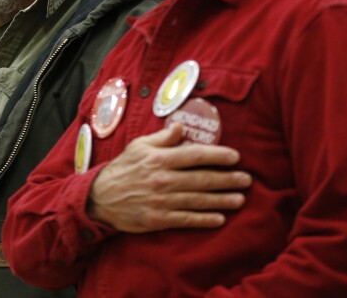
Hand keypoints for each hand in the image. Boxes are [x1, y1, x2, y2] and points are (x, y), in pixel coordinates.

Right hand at [88, 124, 251, 231]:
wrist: (99, 197)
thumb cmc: (122, 169)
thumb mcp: (138, 146)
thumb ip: (161, 138)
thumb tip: (181, 127)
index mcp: (159, 159)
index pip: (194, 155)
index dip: (218, 156)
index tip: (236, 157)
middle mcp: (162, 180)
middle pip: (202, 179)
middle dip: (228, 179)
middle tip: (246, 180)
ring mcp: (161, 201)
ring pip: (198, 200)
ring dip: (222, 200)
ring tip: (240, 199)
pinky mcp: (158, 219)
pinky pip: (187, 220)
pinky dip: (205, 220)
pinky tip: (220, 219)